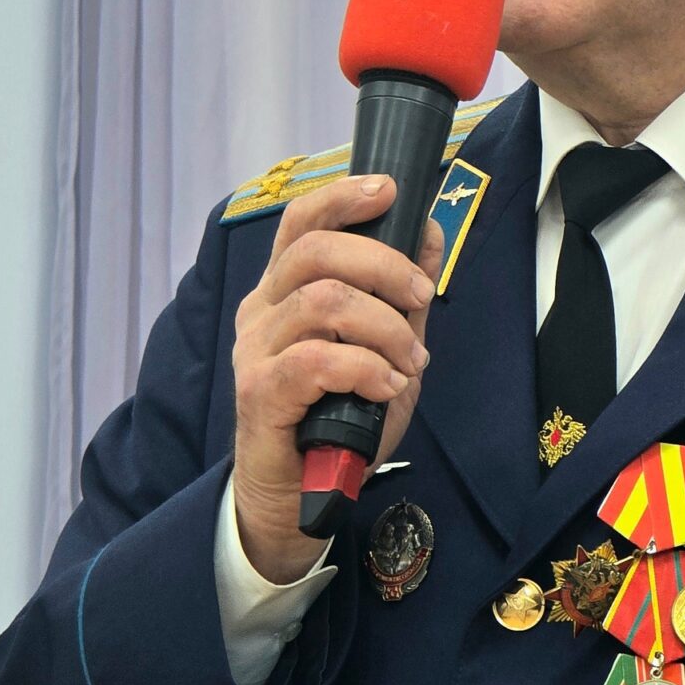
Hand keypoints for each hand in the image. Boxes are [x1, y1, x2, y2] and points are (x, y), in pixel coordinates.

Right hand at [230, 175, 444, 582]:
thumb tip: (429, 233)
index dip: (342, 196)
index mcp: (286, 288)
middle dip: (385, 266)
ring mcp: (256, 350)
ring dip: (384, 327)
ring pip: (323, 302)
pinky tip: (386, 387)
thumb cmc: (341, 417)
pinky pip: (315, 359)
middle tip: (423, 299)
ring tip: (409, 362)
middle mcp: (263, 310)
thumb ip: (403, 295)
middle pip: (316, 252)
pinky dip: (365, 368)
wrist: (302, 494)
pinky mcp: (259, 392)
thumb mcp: (385, 347)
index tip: (389, 190)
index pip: (301, 221)